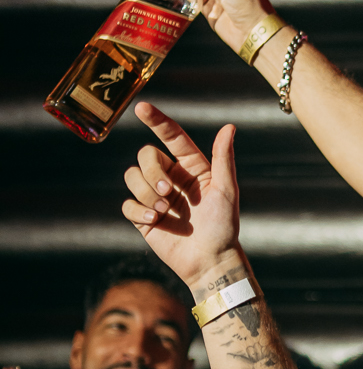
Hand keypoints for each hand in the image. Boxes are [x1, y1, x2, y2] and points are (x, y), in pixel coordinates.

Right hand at [121, 105, 243, 293]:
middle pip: (146, 155)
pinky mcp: (143, 217)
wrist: (210, 261)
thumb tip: (229, 127)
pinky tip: (154, 222)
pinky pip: (126, 204)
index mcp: (192, 168)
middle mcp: (172, 178)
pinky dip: (136, 210)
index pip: (172, 137)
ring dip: (144, 191)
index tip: (142, 107)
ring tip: (162, 210)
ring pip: (132, 177)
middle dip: (152, 171)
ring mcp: (156, 197)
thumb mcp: (226, 190)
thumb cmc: (224, 226)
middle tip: (168, 192)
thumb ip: (223, 158)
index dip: (157, 121)